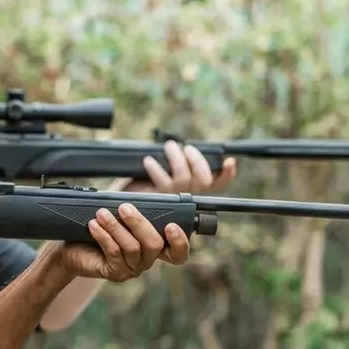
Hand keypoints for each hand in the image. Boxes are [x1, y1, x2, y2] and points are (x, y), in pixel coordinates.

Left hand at [48, 203, 190, 282]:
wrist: (73, 249)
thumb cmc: (99, 230)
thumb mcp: (119, 218)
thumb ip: (133, 212)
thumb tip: (133, 199)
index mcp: (153, 246)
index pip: (178, 253)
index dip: (180, 242)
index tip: (171, 225)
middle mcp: (146, 260)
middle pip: (154, 245)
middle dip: (139, 223)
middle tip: (124, 207)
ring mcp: (131, 269)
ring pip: (132, 247)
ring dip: (116, 227)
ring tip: (101, 213)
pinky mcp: (115, 273)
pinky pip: (114, 253)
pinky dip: (104, 236)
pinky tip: (94, 225)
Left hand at [115, 140, 237, 193]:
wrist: (119, 203)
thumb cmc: (138, 182)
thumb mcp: (157, 168)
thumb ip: (173, 160)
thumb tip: (177, 146)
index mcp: (192, 188)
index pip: (217, 183)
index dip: (227, 174)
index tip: (230, 161)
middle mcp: (186, 197)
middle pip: (204, 180)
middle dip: (197, 160)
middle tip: (187, 149)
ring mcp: (173, 200)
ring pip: (184, 178)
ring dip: (176, 157)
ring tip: (168, 148)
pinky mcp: (158, 200)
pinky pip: (164, 183)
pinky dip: (156, 168)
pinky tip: (148, 162)